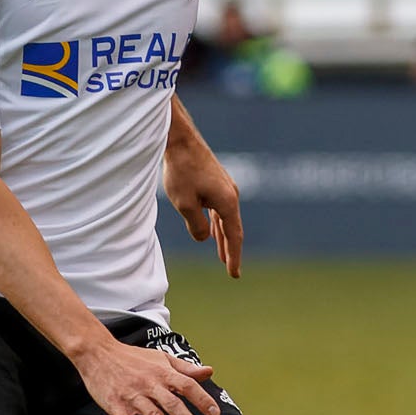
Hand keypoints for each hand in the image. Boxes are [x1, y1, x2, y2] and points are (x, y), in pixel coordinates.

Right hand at [72, 339, 221, 414]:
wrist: (99, 352)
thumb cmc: (134, 357)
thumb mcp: (161, 358)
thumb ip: (185, 368)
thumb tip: (209, 372)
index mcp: (163, 373)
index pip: (187, 385)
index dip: (202, 399)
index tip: (215, 414)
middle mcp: (150, 384)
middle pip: (172, 403)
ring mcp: (133, 395)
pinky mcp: (116, 404)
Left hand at [163, 136, 242, 277]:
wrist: (180, 140)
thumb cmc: (182, 171)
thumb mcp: (185, 205)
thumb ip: (197, 226)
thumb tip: (205, 237)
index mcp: (228, 202)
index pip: (234, 236)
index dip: (234, 256)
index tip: (234, 274)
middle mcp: (231, 195)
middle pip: (233, 229)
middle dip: (231, 250)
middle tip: (232, 270)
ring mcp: (225, 187)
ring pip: (226, 218)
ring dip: (223, 237)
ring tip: (221, 255)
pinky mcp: (216, 181)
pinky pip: (219, 208)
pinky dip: (217, 222)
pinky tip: (213, 229)